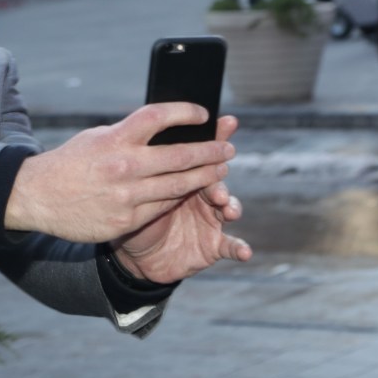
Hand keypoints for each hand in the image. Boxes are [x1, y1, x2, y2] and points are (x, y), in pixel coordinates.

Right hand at [4, 102, 234, 242]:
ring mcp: (126, 196)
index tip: (204, 113)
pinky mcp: (126, 220)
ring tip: (220, 171)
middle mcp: (124, 166)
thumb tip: (164, 129)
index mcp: (115, 139)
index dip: (186, 112)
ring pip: (179, 186)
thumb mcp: (95, 138)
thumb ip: (128, 136)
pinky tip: (190, 193)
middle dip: (210, 151)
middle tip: (228, 148)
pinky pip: (162, 208)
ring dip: (205, 177)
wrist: (37, 196)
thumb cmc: (70, 162)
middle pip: (180, 156)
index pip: (159, 117)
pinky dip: (178, 199)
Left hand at [112, 116, 252, 283]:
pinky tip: (245, 252)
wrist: (133, 253)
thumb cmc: (133, 212)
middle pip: (216, 178)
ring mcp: (211, 218)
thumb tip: (144, 135)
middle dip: (218, 175)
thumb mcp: (135, 188)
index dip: (211, 140)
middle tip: (218, 173)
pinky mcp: (213, 244)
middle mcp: (202, 193)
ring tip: (229, 209)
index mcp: (183, 174)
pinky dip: (240, 249)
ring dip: (232, 206)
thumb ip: (145, 166)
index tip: (226, 123)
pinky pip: (230, 246)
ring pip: (228, 207)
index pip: (200, 153)